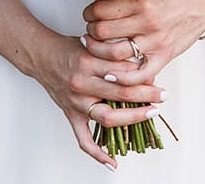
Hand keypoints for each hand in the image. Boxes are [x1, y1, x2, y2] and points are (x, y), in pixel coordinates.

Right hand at [34, 30, 167, 168]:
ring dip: (133, 118)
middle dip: (146, 94)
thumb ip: (113, 51)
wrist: (42, 56)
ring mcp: (76, 102)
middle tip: (162, 95)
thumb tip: (140, 62)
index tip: (156, 75)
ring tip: (150, 114)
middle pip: (120, 93)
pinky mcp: (71, 114)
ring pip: (108, 116)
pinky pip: (84, 139)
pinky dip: (98, 154)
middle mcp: (82, 83)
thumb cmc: (69, 48)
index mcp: (88, 61)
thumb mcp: (92, 42)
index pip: (121, 70)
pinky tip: (113, 162)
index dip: (142, 73)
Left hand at [82, 0, 204, 80]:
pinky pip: (139, 74)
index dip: (89, 13)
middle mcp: (146, 22)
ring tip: (95, 48)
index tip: (88, 14)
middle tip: (89, 32)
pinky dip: (122, 77)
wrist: (202, 4)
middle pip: (104, 32)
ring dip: (99, 53)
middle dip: (91, 32)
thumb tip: (103, 3)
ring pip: (115, 53)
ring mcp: (155, 42)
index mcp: (141, 1)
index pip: (102, 10)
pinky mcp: (163, 56)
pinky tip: (111, 74)